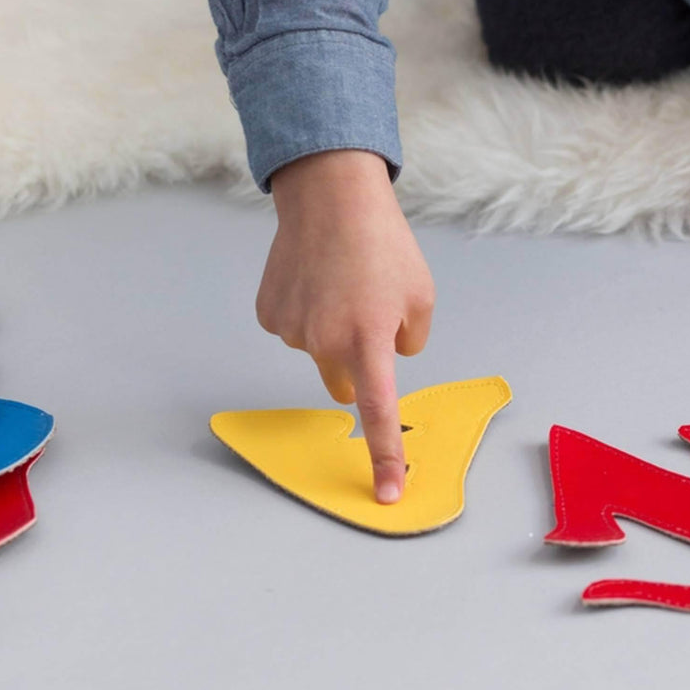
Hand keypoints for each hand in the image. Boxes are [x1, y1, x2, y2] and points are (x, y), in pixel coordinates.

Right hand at [257, 150, 434, 503]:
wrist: (331, 198)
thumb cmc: (384, 245)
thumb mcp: (421, 297)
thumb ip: (410, 342)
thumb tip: (390, 359)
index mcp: (368, 341)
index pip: (379, 414)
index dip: (385, 456)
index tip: (388, 492)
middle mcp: (324, 343)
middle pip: (346, 385)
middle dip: (360, 367)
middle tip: (370, 318)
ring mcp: (291, 330)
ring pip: (319, 355)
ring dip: (333, 334)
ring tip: (344, 284)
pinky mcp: (269, 314)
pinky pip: (295, 332)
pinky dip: (308, 315)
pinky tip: (316, 281)